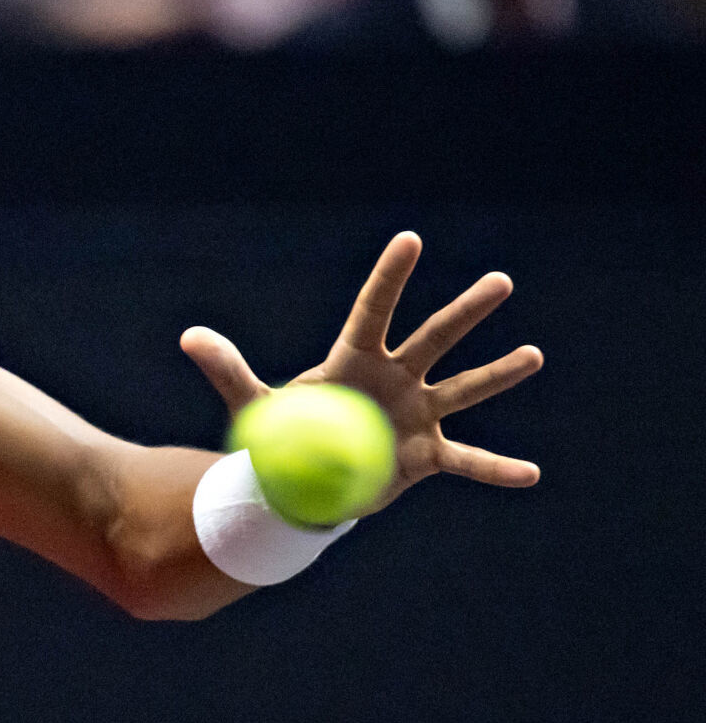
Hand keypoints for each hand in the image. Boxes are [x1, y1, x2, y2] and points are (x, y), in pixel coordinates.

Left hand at [180, 232, 542, 513]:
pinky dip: (496, 469)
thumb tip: (188, 337)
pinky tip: (531, 474)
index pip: (373, 309)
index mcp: (353, 359)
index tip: (410, 240)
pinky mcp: (425, 454)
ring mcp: (416, 413)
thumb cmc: (282, 433)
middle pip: (434, 338)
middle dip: (465, 312)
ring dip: (497, 374)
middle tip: (500, 281)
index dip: (390, 277)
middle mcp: (394, 378)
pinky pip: (467, 461)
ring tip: (533, 355)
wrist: (303, 481)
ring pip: (463, 389)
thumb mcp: (253, 404)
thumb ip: (228, 371)